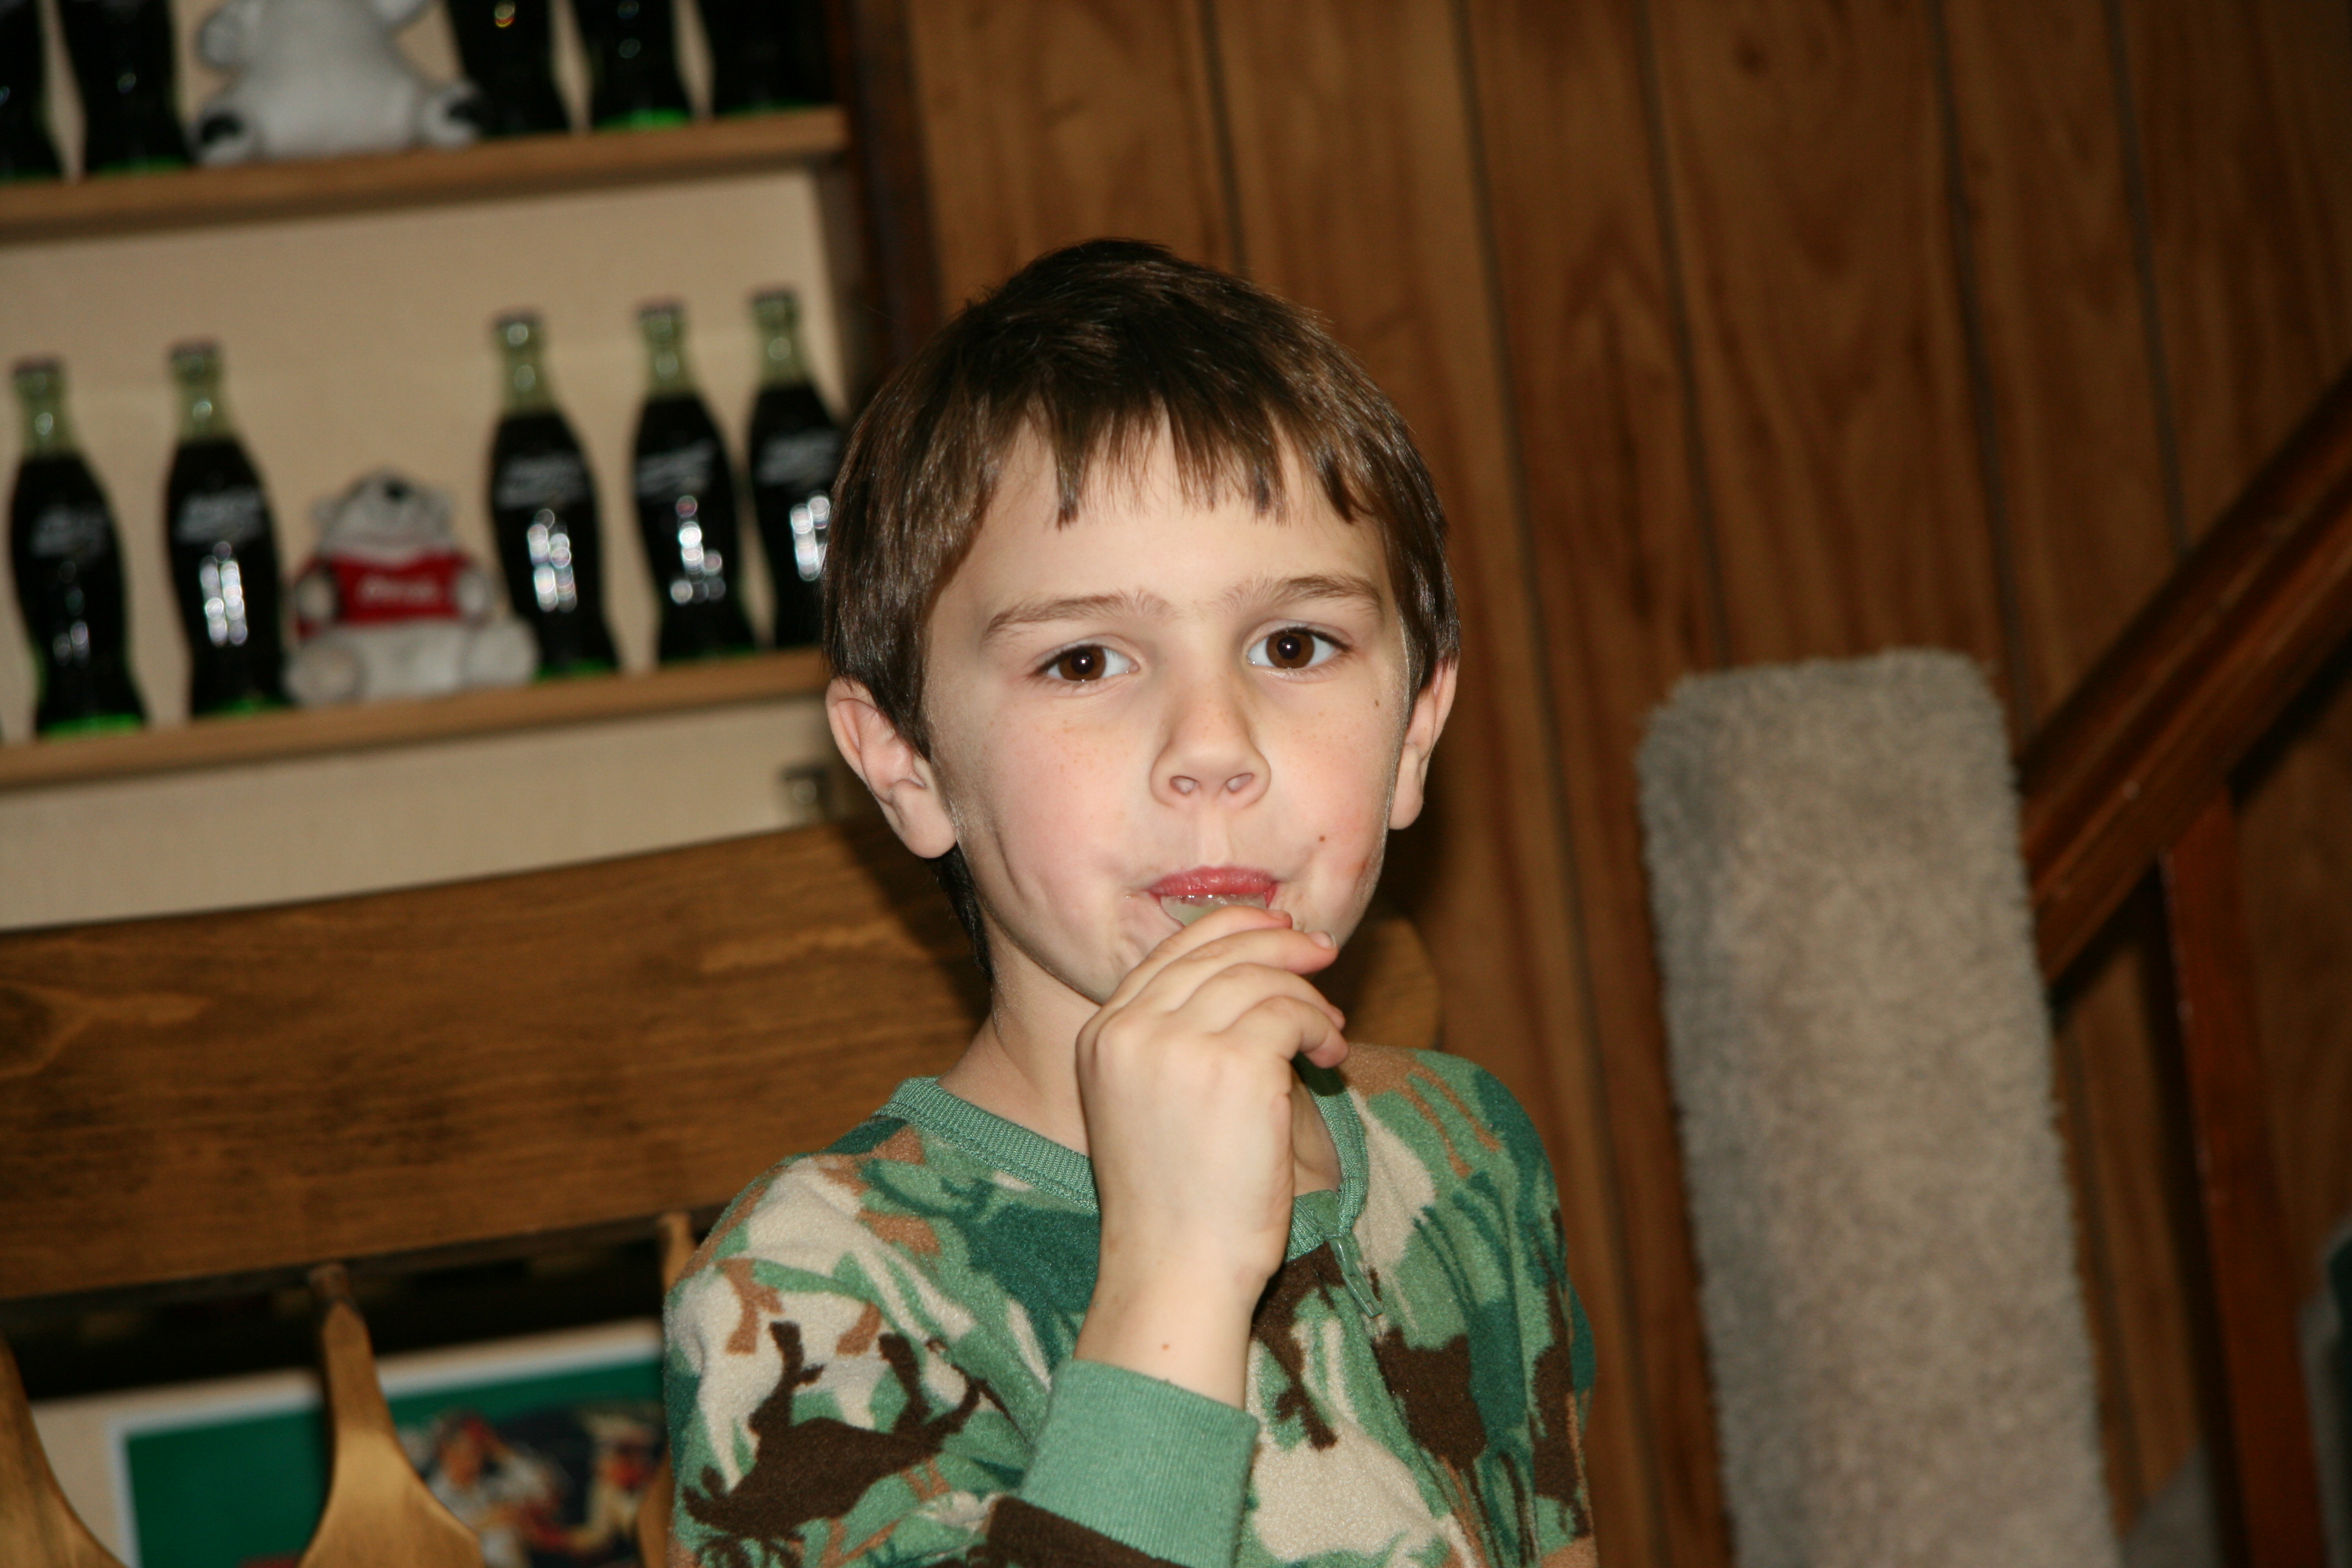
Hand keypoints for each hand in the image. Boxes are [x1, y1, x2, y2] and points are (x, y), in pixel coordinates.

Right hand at [1070, 905, 1347, 1405]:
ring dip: (1308, 997)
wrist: (1175, 1270)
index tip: (1281, 933)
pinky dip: (1321, 1028)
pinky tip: (1331, 1060)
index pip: (1173, 950)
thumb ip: (1175, 1042)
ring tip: (1331, 1035)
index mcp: (1101, 1036)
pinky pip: (1292, 1013)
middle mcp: (1131, 1029)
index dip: (1235, 929)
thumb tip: (1253, 978)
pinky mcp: (1233, 1064)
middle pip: (1219, 951)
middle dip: (1281, 944)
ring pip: (1261, 977)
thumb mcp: (1148, 1106)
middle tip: (1324, 956)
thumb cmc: (1175, 1203)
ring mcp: (1178, 1043)